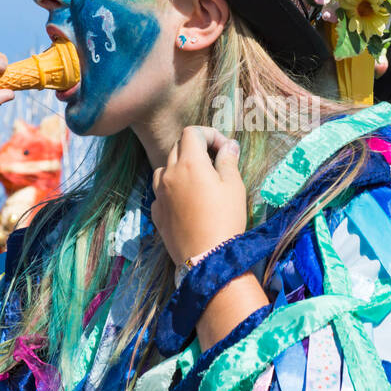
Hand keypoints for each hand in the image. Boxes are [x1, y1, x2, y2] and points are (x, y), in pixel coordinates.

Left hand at [151, 126, 244, 265]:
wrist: (207, 258)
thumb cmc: (225, 219)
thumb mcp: (234, 186)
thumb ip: (228, 160)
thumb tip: (229, 145)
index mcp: (190, 163)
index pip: (192, 132)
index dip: (210, 134)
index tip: (224, 149)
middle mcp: (170, 174)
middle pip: (178, 147)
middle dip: (196, 148)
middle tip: (215, 162)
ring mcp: (159, 194)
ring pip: (165, 168)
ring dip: (180, 167)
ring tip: (198, 180)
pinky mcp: (157, 212)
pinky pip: (161, 191)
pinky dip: (172, 189)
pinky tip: (187, 201)